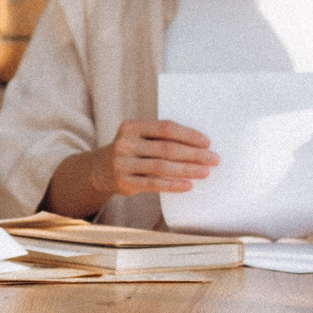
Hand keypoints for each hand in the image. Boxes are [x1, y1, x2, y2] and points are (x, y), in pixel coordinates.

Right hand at [89, 120, 217, 200]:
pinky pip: (153, 184)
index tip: (207, 142)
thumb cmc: (131, 151)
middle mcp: (125, 143)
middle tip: (213, 159)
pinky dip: (172, 185)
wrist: (99, 170)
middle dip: (193, 154)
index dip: (188, 135)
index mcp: (131, 127)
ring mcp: (123, 163)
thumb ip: (160, 138)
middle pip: (166, 148)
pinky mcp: (125, 182)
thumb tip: (199, 145)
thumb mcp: (138, 138)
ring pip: (161, 167)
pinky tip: (188, 185)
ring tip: (205, 172)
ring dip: (187, 170)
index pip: (165, 128)